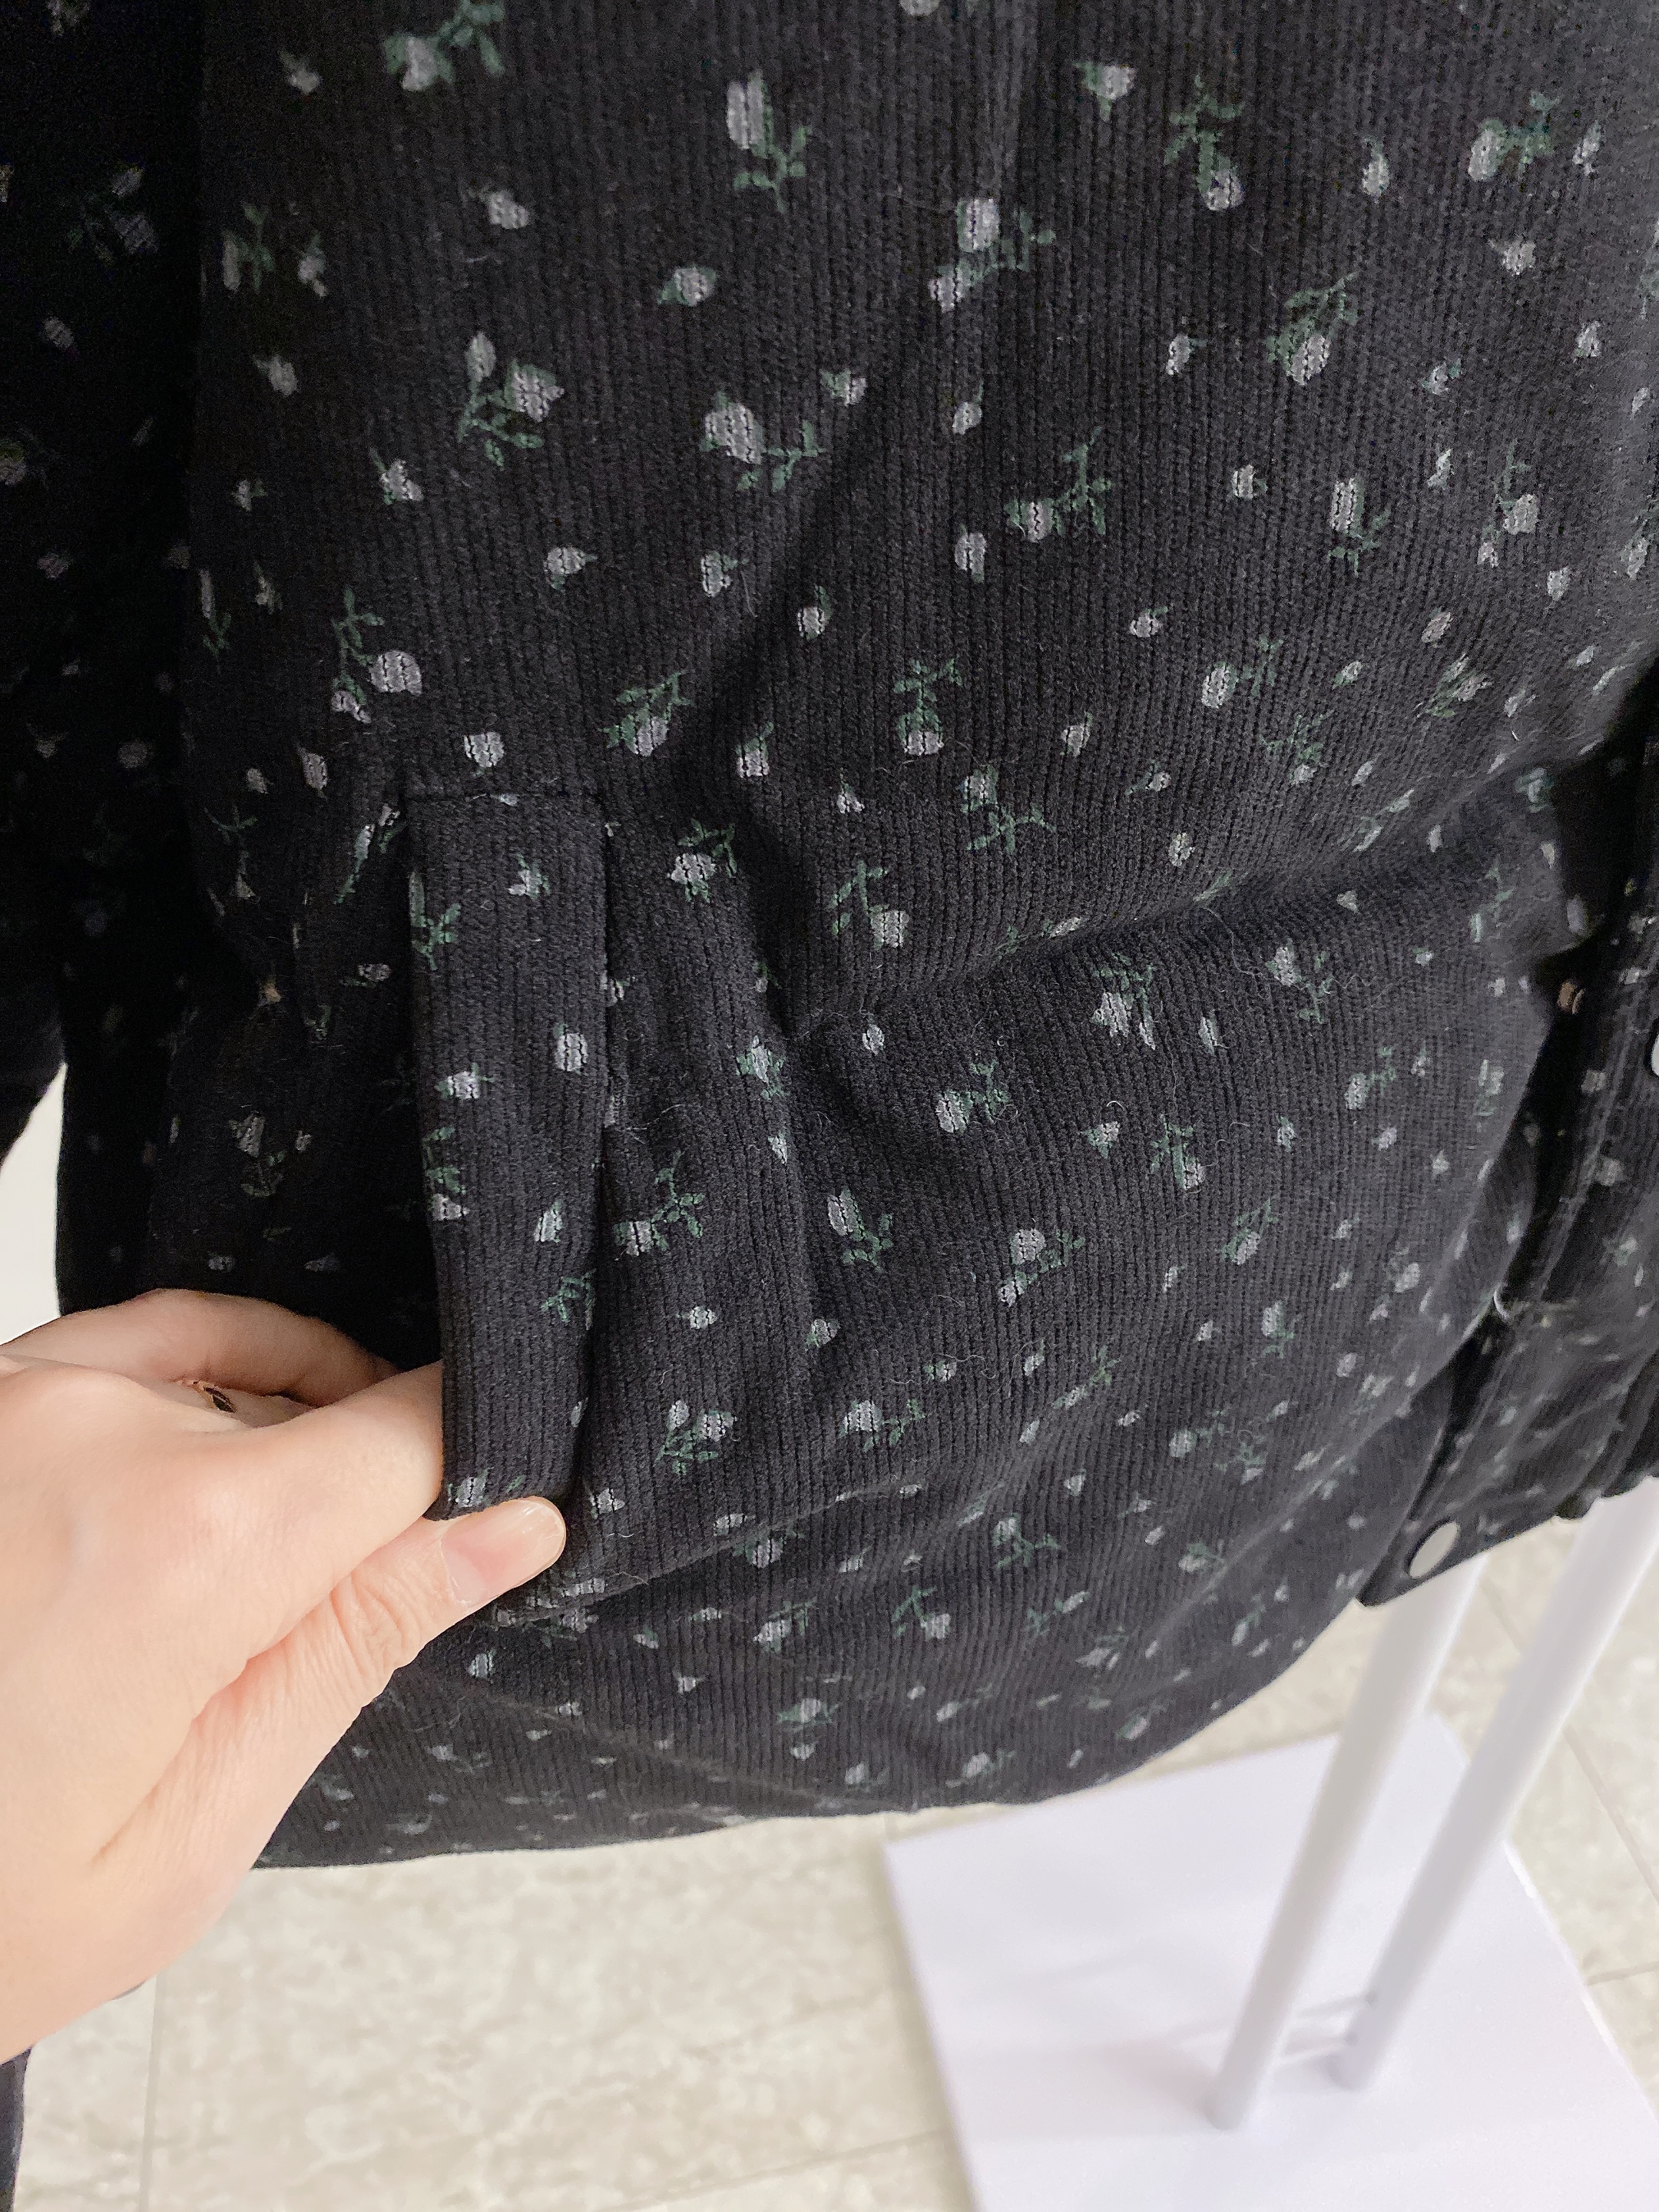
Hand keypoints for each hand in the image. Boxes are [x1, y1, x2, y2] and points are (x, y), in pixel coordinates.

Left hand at [0, 1289, 566, 2062]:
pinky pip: (131, 1339)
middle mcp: (94, 1433)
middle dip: (358, 1498)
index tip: (486, 1518)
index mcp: (184, 1548)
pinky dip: (194, 1384)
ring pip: (235, 1362)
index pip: (409, 1434)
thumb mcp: (192, 1825)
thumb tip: (506, 1528)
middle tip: (310, 1624)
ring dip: (277, 1439)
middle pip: (324, 1410)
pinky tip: (199, 1474)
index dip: (469, 1475)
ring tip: (250, 1574)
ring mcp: (14, 1399)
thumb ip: (356, 1641)